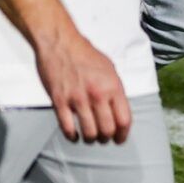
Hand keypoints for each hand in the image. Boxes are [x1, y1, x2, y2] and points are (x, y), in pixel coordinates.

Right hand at [33, 23, 131, 143]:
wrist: (61, 43)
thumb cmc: (87, 55)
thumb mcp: (110, 70)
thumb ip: (115, 90)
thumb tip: (118, 111)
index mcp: (113, 87)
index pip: (124, 120)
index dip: (123, 134)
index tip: (119, 139)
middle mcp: (97, 95)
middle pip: (107, 129)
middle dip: (106, 138)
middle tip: (103, 138)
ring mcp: (77, 99)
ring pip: (88, 132)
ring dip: (90, 139)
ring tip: (89, 137)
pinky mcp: (59, 101)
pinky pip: (67, 128)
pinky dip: (72, 136)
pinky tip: (74, 135)